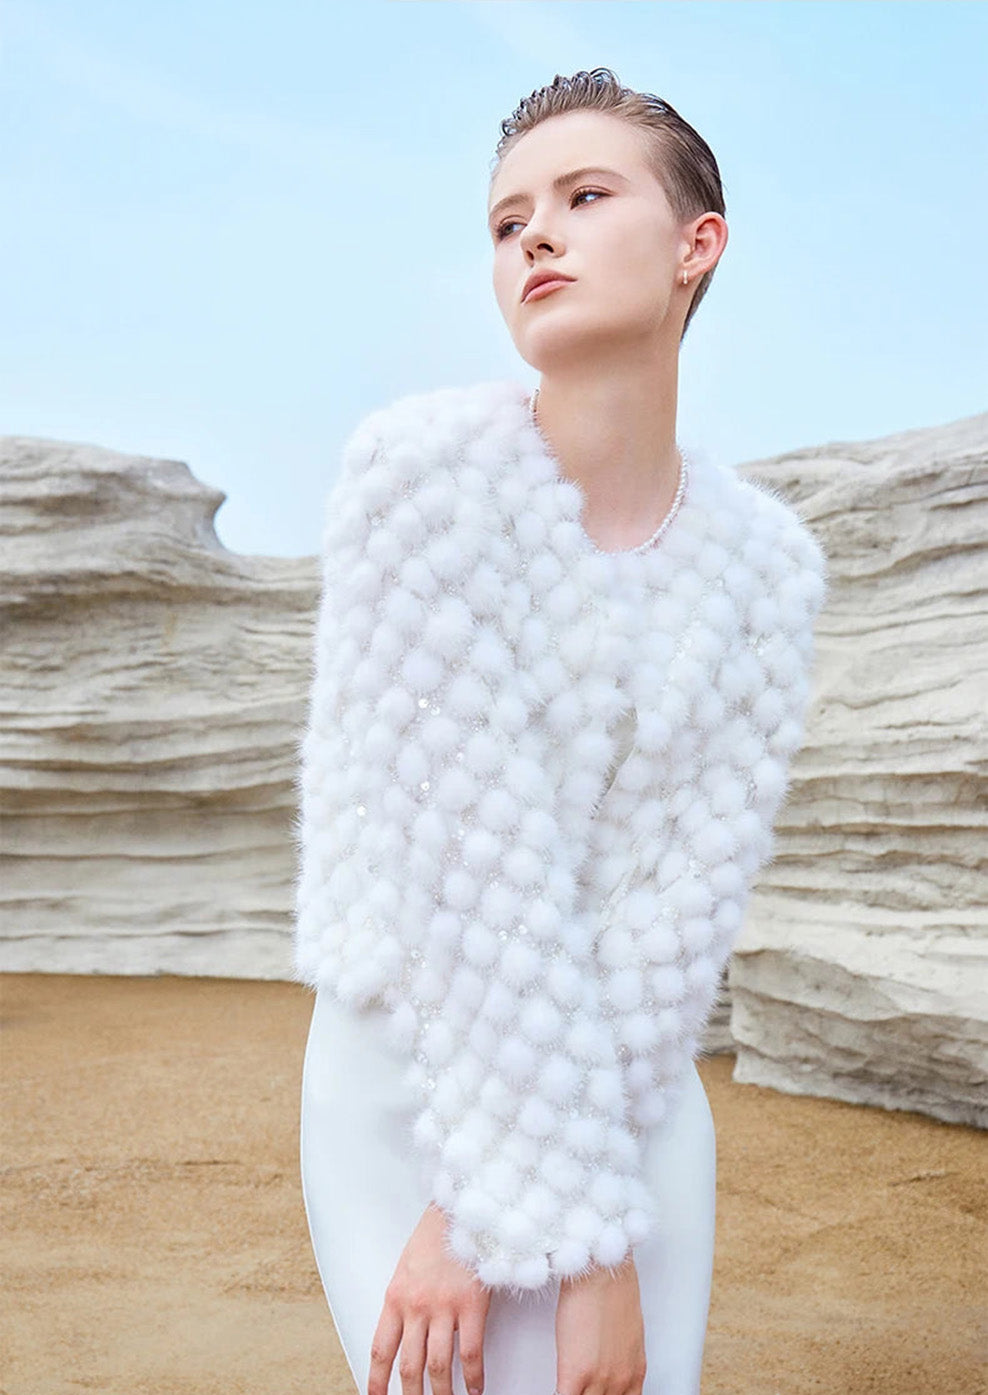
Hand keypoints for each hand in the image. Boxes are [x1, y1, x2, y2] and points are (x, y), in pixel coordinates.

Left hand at [368, 1201, 490, 1394]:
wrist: (462, 1207)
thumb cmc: (437, 1233)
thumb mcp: (407, 1266)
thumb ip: (404, 1300)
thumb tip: (405, 1333)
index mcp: (396, 1297)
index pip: (381, 1350)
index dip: (376, 1380)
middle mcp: (416, 1306)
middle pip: (409, 1366)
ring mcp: (444, 1307)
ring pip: (438, 1366)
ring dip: (441, 1393)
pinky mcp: (471, 1304)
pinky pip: (470, 1352)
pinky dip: (472, 1377)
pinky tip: (474, 1388)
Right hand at [555, 1255, 646, 1394]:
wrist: (602, 1270)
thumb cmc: (612, 1288)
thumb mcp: (627, 1332)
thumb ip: (620, 1357)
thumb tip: (610, 1364)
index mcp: (634, 1372)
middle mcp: (620, 1381)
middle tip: (581, 1390)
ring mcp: (598, 1379)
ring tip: (567, 1388)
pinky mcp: (575, 1373)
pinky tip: (555, 1390)